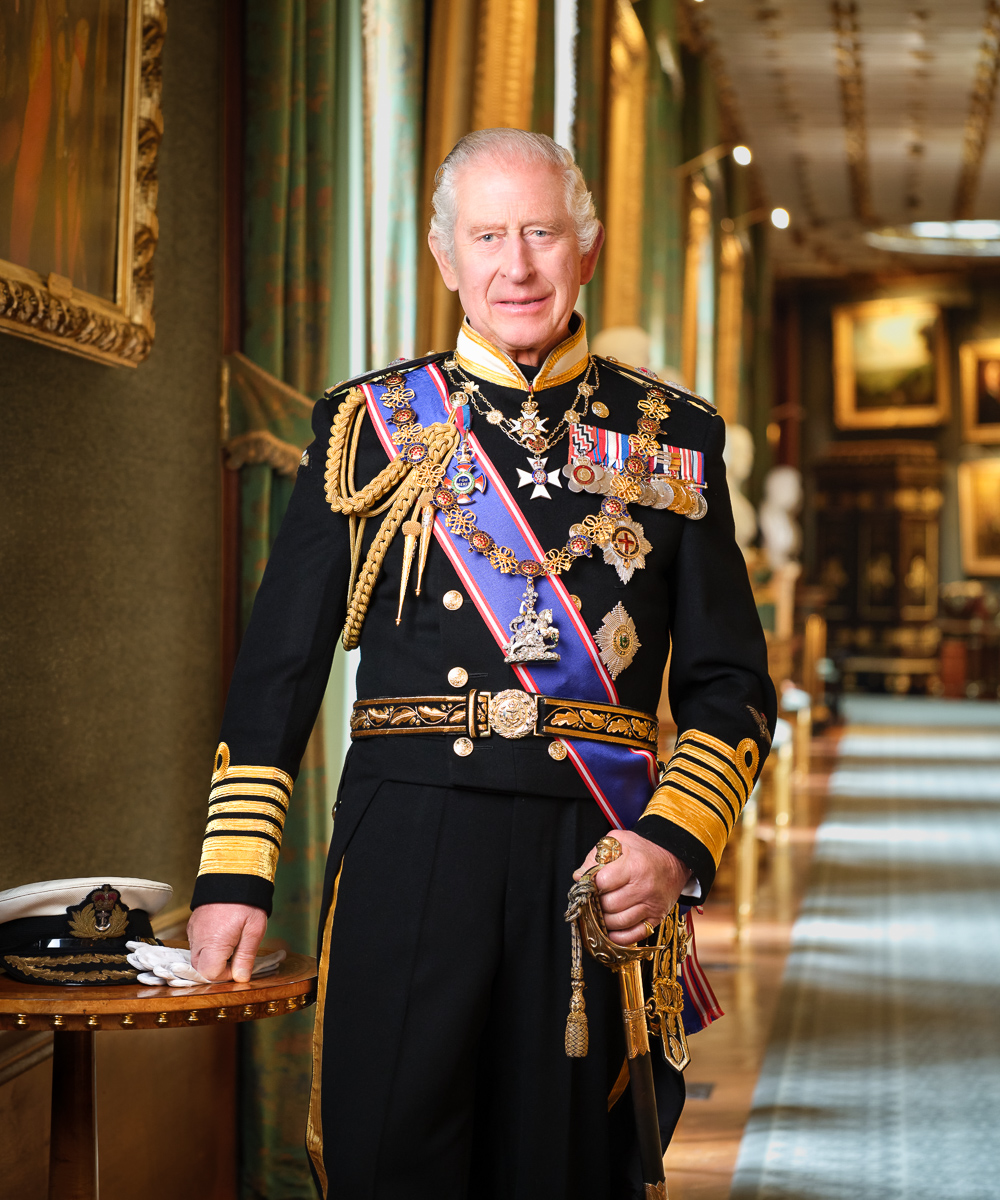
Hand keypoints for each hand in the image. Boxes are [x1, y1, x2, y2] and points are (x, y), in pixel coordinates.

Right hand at [186, 903, 267, 982]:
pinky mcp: (193, 924)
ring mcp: (193, 931)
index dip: (225, 975)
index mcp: (213, 943)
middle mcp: (198, 939)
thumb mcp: (254, 930)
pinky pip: (196, 944)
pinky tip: (223, 936)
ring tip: (231, 943)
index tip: (238, 965)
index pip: (210, 974)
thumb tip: (241, 977)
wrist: (233, 874)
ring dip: (212, 958)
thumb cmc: (246, 901)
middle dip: (217, 968)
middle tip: (235, 956)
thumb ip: (246, 956)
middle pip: (200, 968)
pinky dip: (207, 947)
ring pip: (196, 957)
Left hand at [574, 831, 691, 945]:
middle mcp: (644, 888)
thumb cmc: (643, 851)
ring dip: (604, 920)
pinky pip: (634, 935)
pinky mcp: (656, 918)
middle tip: (594, 899)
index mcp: (633, 866)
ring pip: (619, 922)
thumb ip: (596, 856)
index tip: (590, 884)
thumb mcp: (619, 841)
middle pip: (609, 905)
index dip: (591, 884)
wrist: (674, 860)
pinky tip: (611, 930)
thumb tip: (579, 876)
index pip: (602, 882)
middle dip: (596, 903)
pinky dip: (619, 937)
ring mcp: (651, 905)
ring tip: (601, 911)